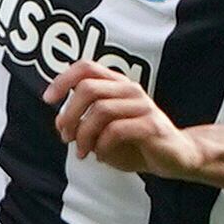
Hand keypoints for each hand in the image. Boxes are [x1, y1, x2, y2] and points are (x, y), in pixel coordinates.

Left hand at [43, 60, 204, 177]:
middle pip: (88, 89)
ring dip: (83, 135)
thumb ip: (83, 122)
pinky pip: (116, 130)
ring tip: (82, 152)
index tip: (48, 100)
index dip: (63, 80)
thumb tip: (59, 121)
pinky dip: (102, 146)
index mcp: (117, 85)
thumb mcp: (103, 131)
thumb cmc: (135, 142)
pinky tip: (102, 156)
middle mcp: (130, 90)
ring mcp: (143, 106)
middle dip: (69, 115)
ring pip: (100, 110)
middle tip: (65, 137)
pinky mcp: (151, 125)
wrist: (175, 156)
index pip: (86, 67)